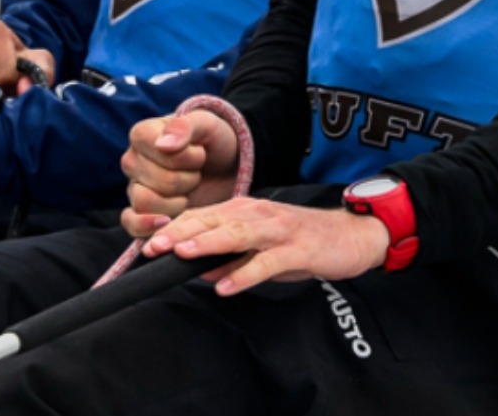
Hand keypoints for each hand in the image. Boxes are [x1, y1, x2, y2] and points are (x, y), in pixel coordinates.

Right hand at [120, 110, 238, 236]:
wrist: (225, 167)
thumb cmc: (213, 142)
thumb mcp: (207, 125)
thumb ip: (185, 127)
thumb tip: (163, 145)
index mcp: (142, 135)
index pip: (157, 149)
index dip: (186, 155)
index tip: (200, 150)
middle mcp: (132, 161)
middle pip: (158, 180)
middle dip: (189, 178)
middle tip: (198, 171)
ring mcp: (134, 188)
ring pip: (145, 202)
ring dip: (178, 201)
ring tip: (190, 190)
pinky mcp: (140, 213)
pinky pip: (130, 223)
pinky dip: (146, 225)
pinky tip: (166, 222)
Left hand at [141, 198, 390, 295]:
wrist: (351, 236)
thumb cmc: (300, 241)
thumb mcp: (260, 248)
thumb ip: (229, 258)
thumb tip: (198, 272)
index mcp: (243, 210)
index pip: (200, 216)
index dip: (172, 228)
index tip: (146, 244)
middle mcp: (257, 214)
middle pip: (212, 221)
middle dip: (180, 233)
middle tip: (153, 247)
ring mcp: (278, 231)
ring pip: (237, 234)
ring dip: (208, 244)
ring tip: (183, 255)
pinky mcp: (298, 250)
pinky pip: (268, 263)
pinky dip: (245, 274)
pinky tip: (226, 287)